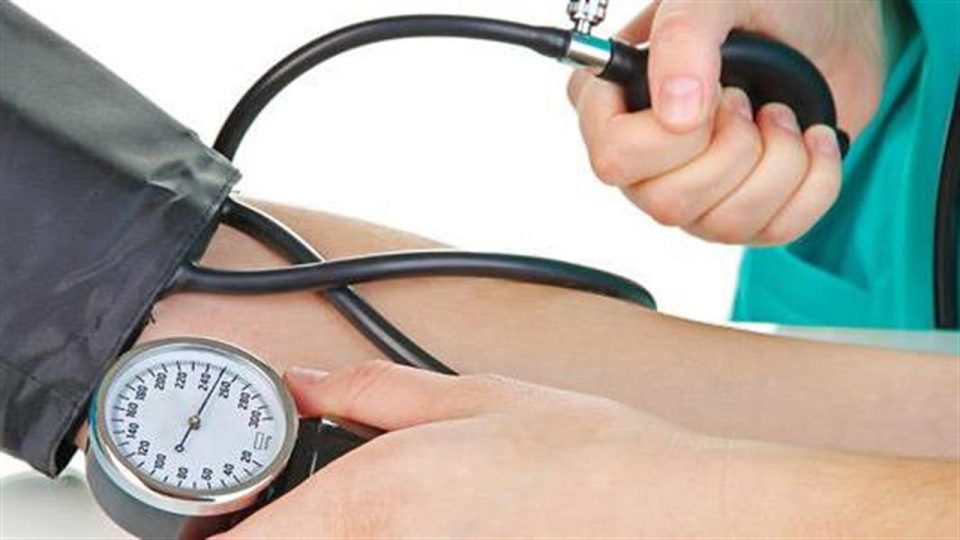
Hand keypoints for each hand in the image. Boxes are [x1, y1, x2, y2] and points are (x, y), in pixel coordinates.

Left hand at [219, 361, 716, 537]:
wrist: (674, 514)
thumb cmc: (588, 458)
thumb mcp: (471, 397)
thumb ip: (368, 391)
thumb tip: (305, 383)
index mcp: (376, 502)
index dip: (211, 532)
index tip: (214, 516)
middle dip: (271, 532)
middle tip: (283, 506)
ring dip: (323, 536)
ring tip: (377, 508)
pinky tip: (422, 524)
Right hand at [568, 0, 884, 244]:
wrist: (826, 27)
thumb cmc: (763, 5)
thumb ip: (683, 38)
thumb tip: (676, 113)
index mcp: (613, 106)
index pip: (613, 159)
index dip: (670, 138)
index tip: (715, 92)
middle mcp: (643, 161)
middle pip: (668, 204)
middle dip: (732, 149)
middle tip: (747, 99)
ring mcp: (691, 195)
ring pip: (723, 225)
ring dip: (777, 161)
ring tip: (780, 114)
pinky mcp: (743, 214)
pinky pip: (775, 231)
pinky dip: (814, 181)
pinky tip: (811, 139)